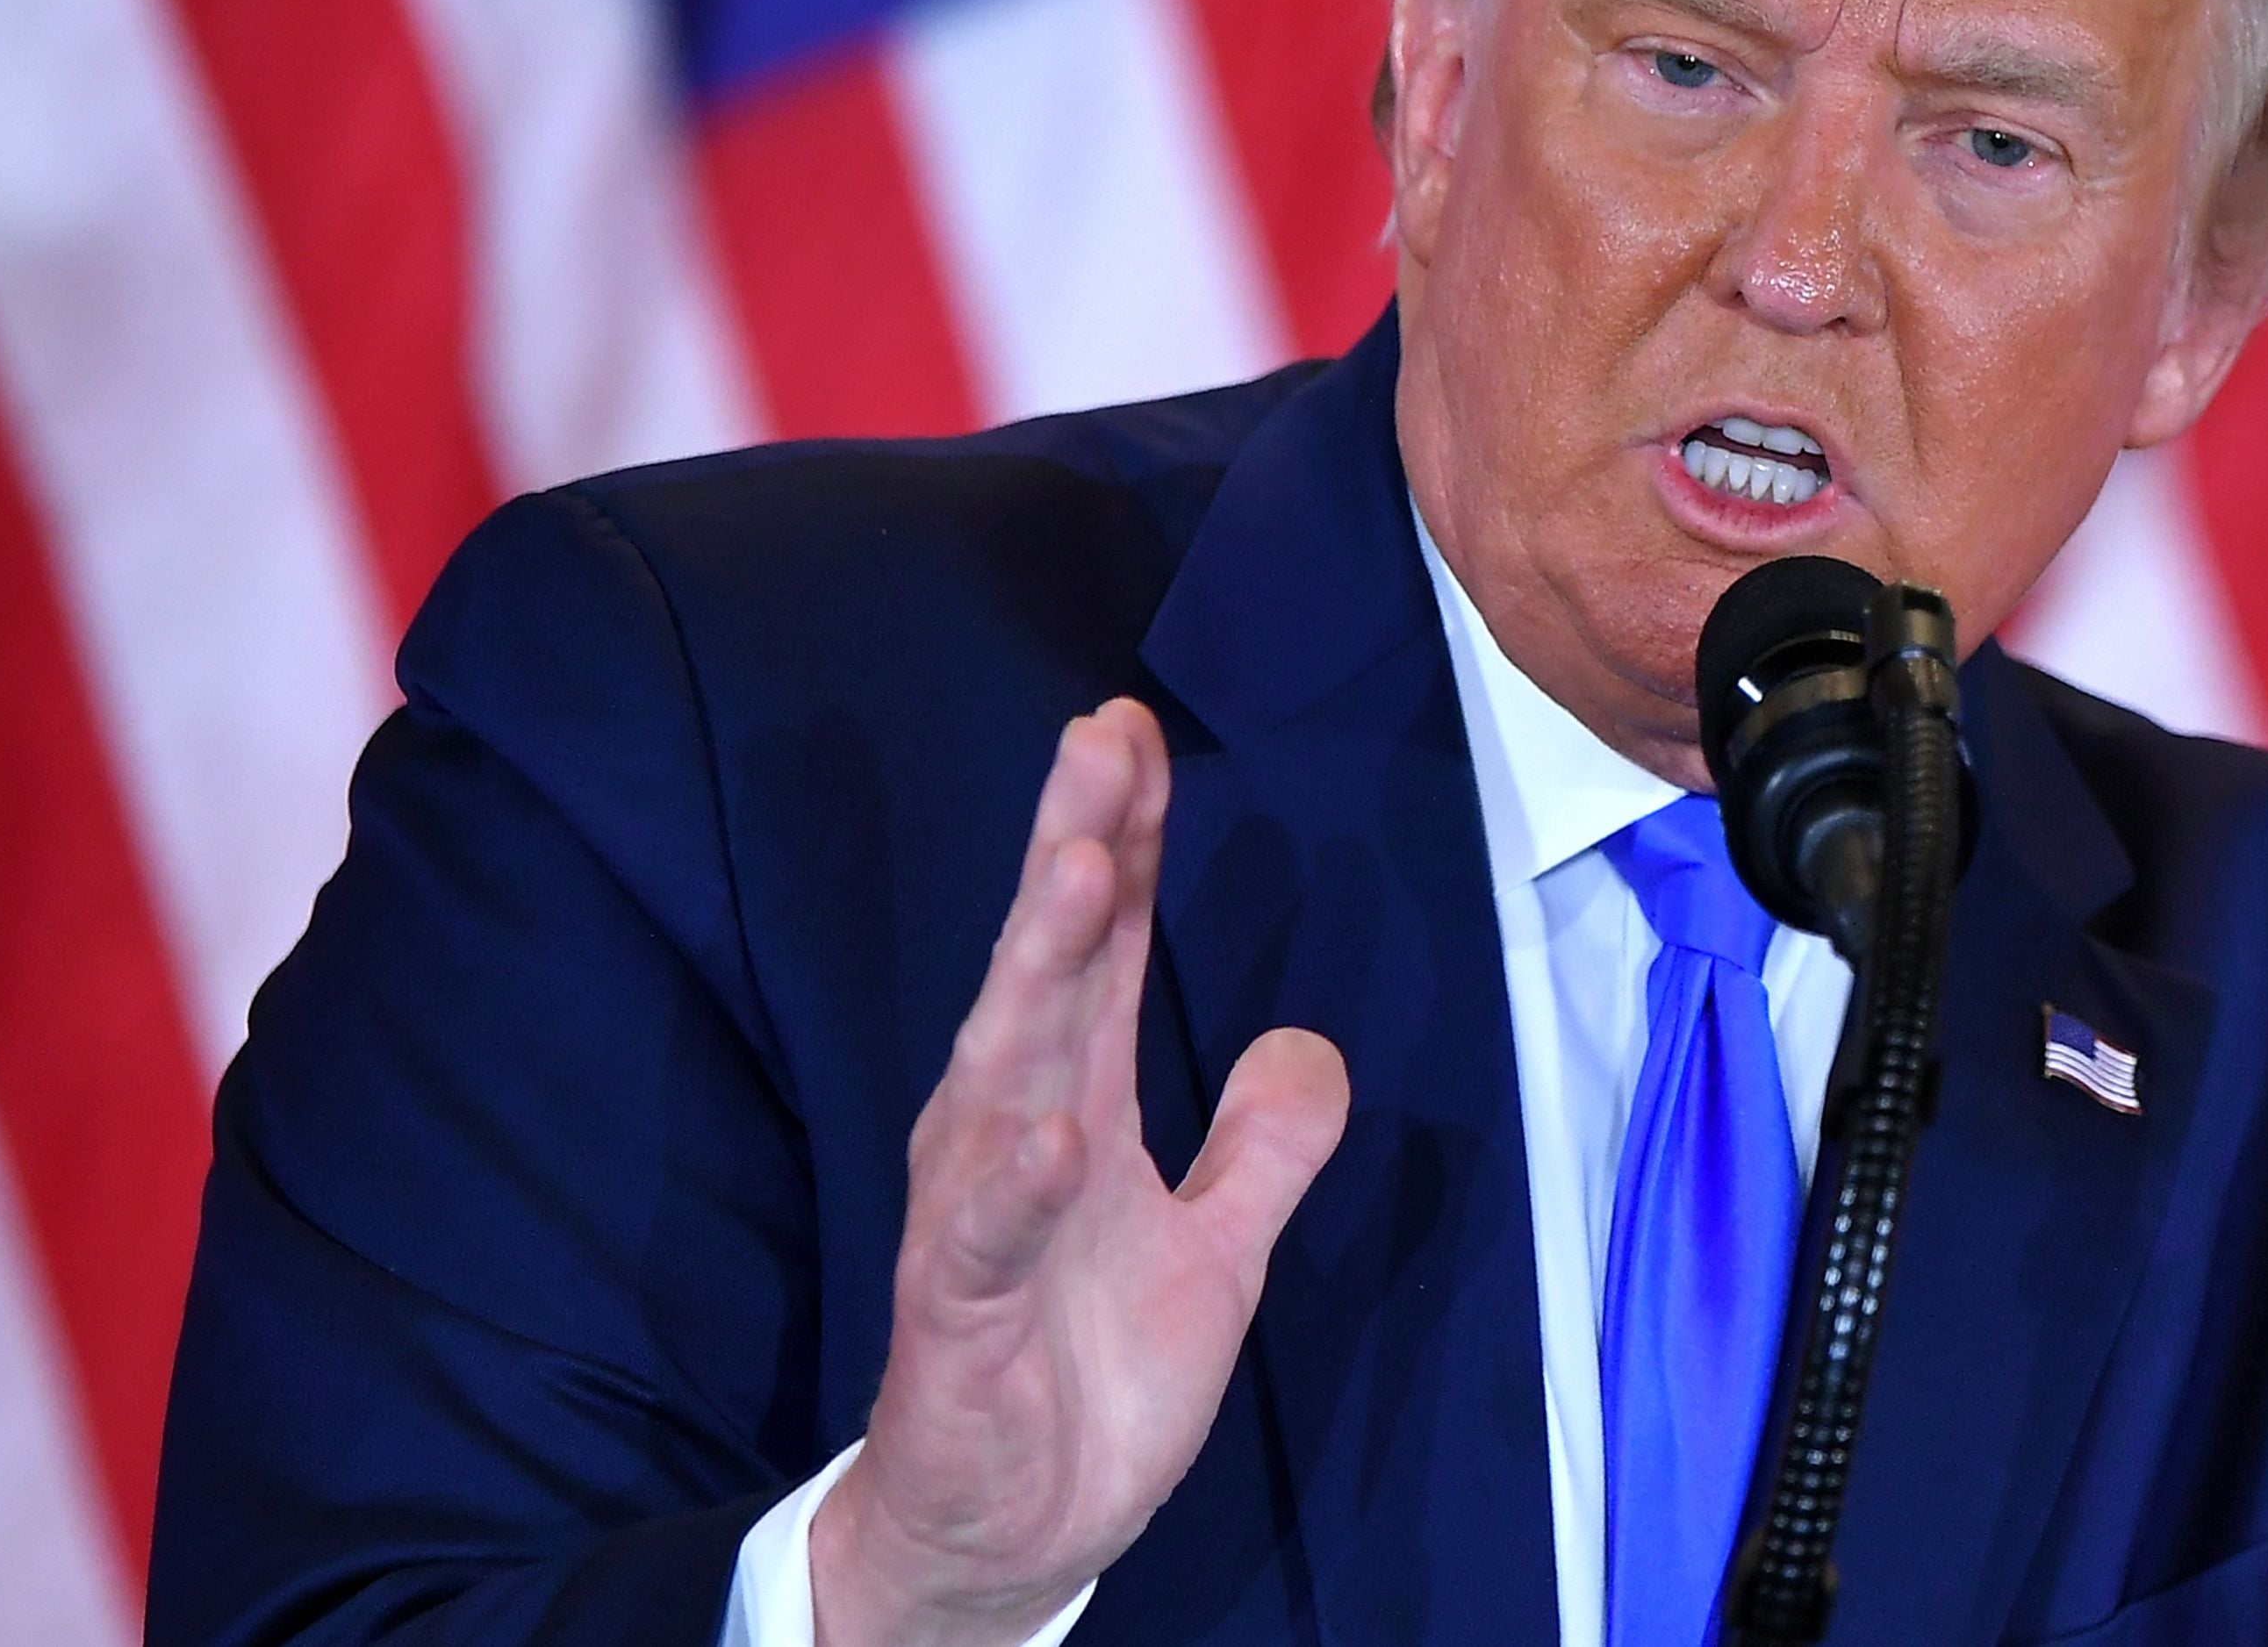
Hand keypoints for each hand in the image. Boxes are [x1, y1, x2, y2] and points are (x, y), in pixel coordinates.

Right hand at [811, 698, 1350, 1646]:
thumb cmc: (1088, 1375)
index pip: (1100, 950)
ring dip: (1039, 970)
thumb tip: (1309, 1042)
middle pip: (1044, 971)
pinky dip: (1016, 1182)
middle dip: (1073, 852)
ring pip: (1004, 1071)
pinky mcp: (957, 1318)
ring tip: (1083, 871)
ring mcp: (977, 1222)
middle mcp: (1010, 1137)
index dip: (1123, 839)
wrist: (1007, 1535)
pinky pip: (986, 1240)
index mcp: (1069, 1105)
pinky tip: (1053, 1125)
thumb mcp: (1219, 1251)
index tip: (1133, 731)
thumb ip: (1264, 1147)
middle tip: (1098, 741)